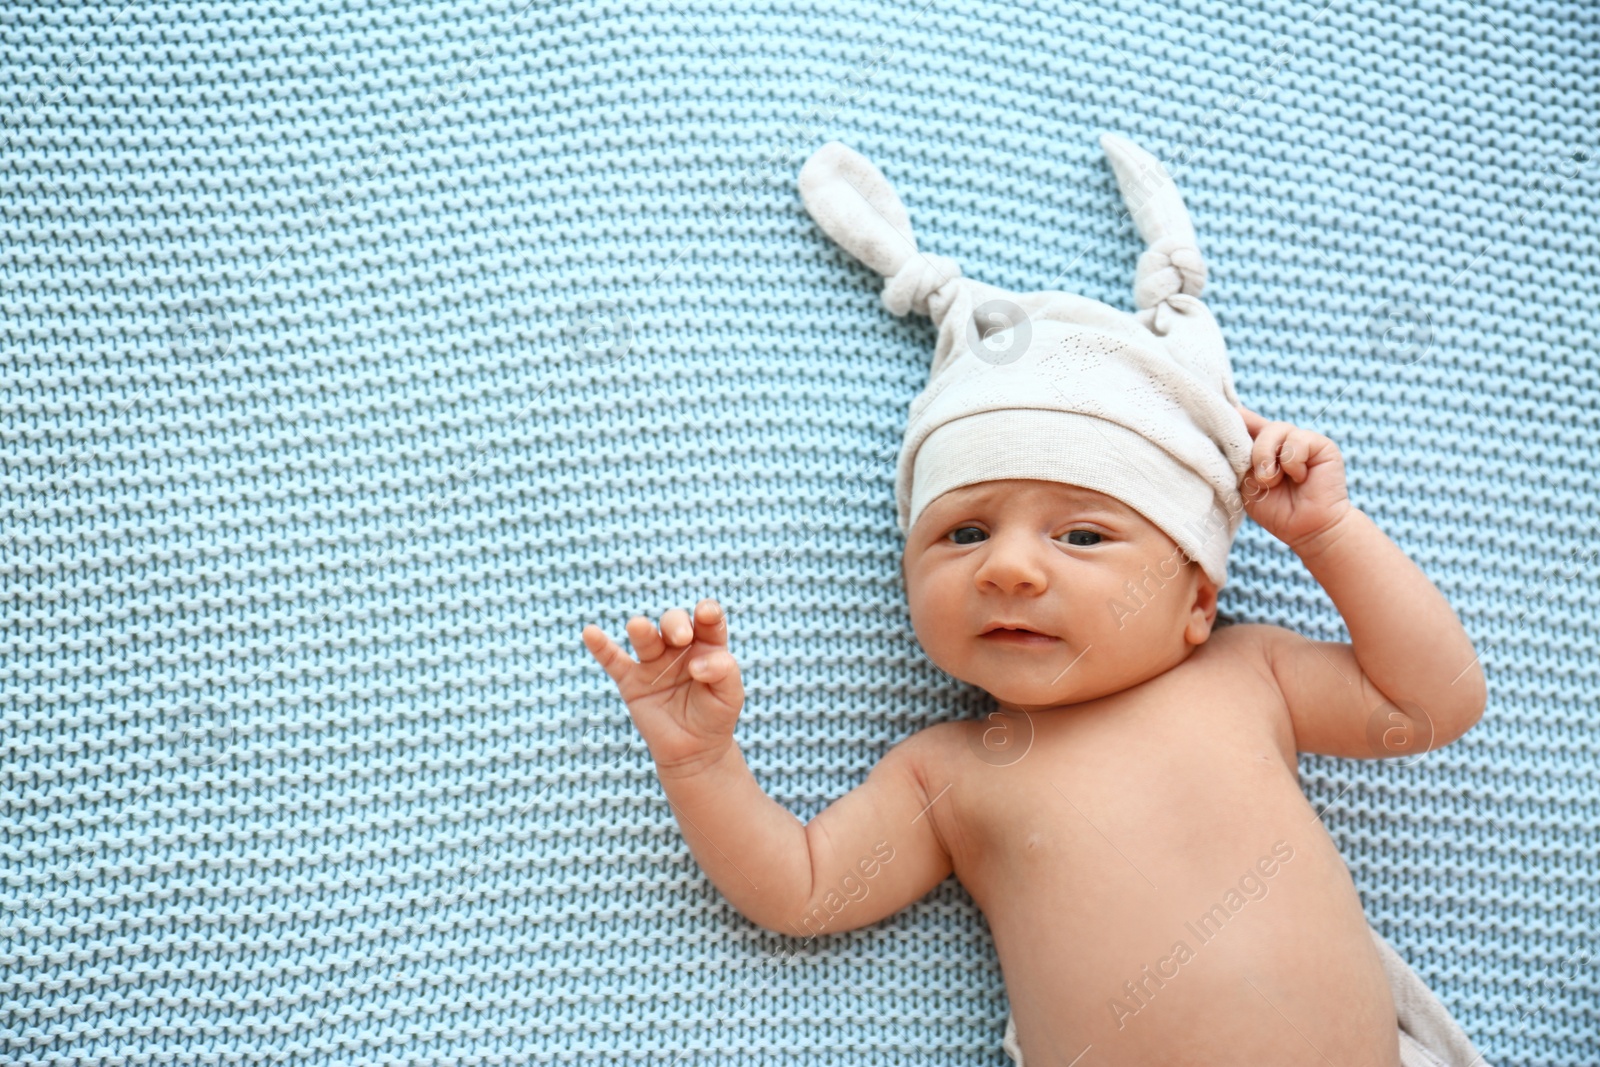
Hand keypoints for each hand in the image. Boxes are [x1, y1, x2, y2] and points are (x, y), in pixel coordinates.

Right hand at [581, 598, 745, 779]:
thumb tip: (696, 664)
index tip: (705, 613)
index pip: (708, 620)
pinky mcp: (631, 681)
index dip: (707, 611)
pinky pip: (613, 660)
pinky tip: (590, 632)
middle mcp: (678, 648)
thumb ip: (724, 671)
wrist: (695, 751)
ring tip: (638, 628)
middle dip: (676, 624)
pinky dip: (600, 646)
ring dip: (642, 629)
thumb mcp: (730, 694)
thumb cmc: (716, 716)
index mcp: (706, 645)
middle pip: (674, 622)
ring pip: (645, 637)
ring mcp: (653, 663)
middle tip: (681, 638)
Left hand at [1234, 403, 1352, 553]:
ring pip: (1276, 429)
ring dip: (1269, 458)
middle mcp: (1280, 439)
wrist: (1306, 529)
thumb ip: (1238, 457)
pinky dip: (1293, 463)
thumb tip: (1228, 426)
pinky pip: (1297, 441)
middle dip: (1253, 452)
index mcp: (1260, 446)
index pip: (1243, 421)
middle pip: (1256, 425)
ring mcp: (1301, 439)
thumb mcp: (1246, 482)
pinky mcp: (1321, 444)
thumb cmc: (1275, 509)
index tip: (1215, 406)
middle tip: (1260, 478)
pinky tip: (1301, 478)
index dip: (1231, 415)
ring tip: (1274, 481)